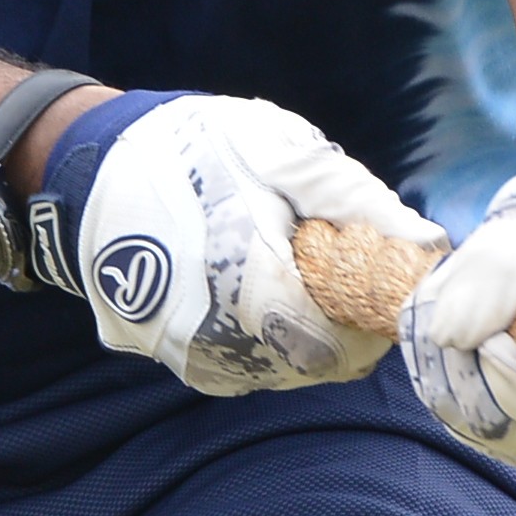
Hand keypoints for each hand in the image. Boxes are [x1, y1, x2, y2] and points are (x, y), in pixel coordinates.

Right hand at [62, 90, 440, 395]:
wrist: (89, 166)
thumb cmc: (188, 148)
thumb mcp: (277, 154)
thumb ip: (354, 203)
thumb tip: (426, 245)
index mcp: (246, 290)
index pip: (345, 342)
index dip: (374, 310)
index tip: (377, 268)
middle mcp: (216, 344)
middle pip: (320, 361)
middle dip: (345, 317)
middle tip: (335, 257)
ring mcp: (194, 359)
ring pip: (289, 367)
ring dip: (310, 325)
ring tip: (291, 261)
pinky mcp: (180, 360)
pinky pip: (253, 362)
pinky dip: (273, 331)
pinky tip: (260, 280)